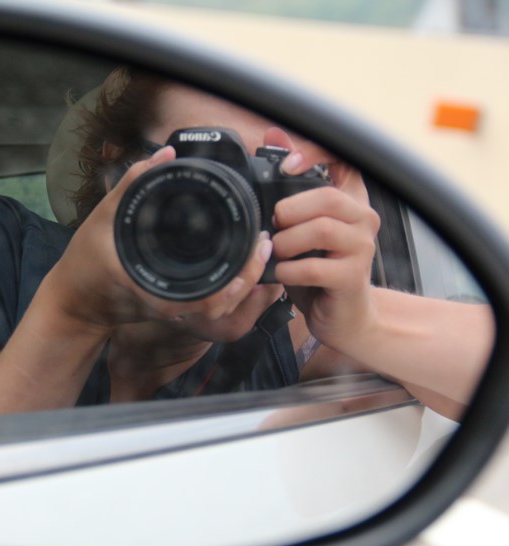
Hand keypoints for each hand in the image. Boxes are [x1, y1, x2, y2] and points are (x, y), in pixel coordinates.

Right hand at [45, 146, 273, 333]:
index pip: (210, 294)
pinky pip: (208, 303)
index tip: (254, 246)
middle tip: (264, 245)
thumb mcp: (102, 217)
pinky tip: (238, 265)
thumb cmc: (83, 264)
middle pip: (224, 302)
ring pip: (220, 307)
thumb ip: (133, 184)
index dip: (239, 274)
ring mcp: (173, 310)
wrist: (73, 301)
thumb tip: (165, 153)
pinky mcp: (173, 308)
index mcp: (157, 288)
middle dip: (250, 276)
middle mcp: (170, 304)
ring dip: (242, 283)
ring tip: (257, 253)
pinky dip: (227, 287)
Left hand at [265, 130, 380, 350]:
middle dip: (288, 211)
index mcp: (350, 199)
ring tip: (279, 254)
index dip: (315, 154)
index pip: (344, 158)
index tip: (287, 165)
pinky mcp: (352, 277)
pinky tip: (283, 275)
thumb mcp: (300, 226)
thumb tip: (273, 135)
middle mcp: (363, 218)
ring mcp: (362, 247)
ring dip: (286, 243)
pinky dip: (287, 271)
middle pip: (324, 197)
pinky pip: (311, 267)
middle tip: (274, 227)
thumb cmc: (318, 269)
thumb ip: (289, 184)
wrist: (344, 317)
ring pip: (319, 230)